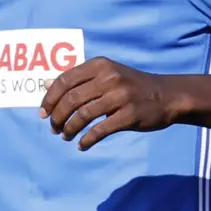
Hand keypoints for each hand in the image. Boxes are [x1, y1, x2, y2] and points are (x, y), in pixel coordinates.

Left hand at [41, 58, 185, 149]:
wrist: (167, 95)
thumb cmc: (131, 86)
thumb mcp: (106, 74)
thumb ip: (78, 79)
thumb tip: (46, 84)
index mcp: (100, 65)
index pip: (64, 80)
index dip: (49, 99)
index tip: (43, 113)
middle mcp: (109, 78)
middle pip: (70, 99)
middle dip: (57, 117)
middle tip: (54, 128)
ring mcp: (120, 96)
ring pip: (83, 116)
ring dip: (69, 129)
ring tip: (66, 136)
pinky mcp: (129, 115)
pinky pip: (99, 131)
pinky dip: (87, 140)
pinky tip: (82, 145)